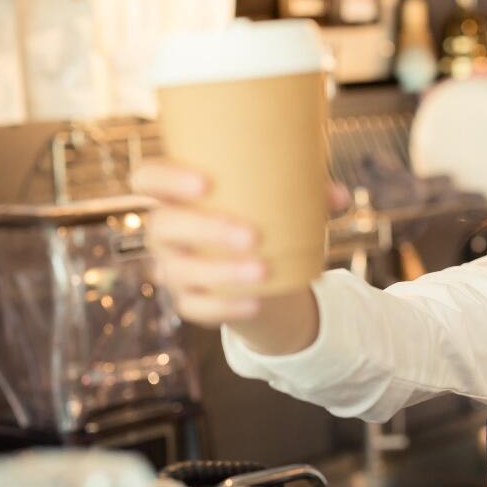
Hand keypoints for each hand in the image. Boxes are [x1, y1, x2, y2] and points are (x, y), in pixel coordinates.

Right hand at [132, 161, 349, 327]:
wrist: (262, 268)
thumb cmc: (264, 215)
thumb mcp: (282, 199)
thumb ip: (308, 192)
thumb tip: (339, 197)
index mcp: (176, 194)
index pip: (148, 178)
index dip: (166, 179)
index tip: (206, 183)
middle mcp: (165, 231)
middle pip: (162, 226)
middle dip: (205, 230)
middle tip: (252, 235)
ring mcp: (172, 268)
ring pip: (179, 272)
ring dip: (220, 272)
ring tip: (263, 270)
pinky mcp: (187, 300)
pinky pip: (195, 308)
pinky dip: (225, 306)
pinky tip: (255, 301)